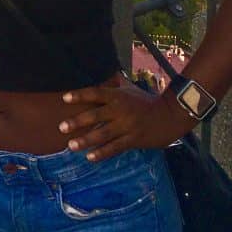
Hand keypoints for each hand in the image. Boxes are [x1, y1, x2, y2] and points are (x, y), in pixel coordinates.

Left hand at [58, 79, 192, 160]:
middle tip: (62, 127)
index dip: (80, 95)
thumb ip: (115, 84)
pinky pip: (115, 147)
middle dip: (77, 121)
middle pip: (95, 115)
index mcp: (118, 95)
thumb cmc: (147, 101)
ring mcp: (127, 126)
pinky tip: (90, 157)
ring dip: (86, 141)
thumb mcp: (130, 89)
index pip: (95, 93)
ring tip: (71, 146)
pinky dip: (102, 153)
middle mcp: (120, 110)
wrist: (170, 115)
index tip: (65, 98)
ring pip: (103, 134)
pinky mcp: (133, 140)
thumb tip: (104, 74)